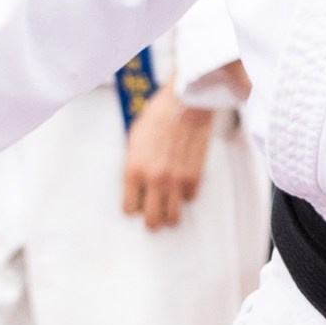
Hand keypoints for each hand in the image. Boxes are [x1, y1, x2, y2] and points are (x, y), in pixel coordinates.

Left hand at [121, 91, 213, 229]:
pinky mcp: (195, 176)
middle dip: (151, 220)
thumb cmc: (157, 116)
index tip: (137, 202)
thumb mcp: (134, 140)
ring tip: (168, 206)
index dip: (133, 207)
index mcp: (134, 170)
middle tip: (153, 213)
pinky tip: (182, 184)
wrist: (184, 103)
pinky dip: (186, 195)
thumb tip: (136, 184)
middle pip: (152, 221)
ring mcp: (176, 180)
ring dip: (170, 214)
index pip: (129, 209)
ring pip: (173, 218)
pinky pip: (190, 199)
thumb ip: (134, 165)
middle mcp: (154, 179)